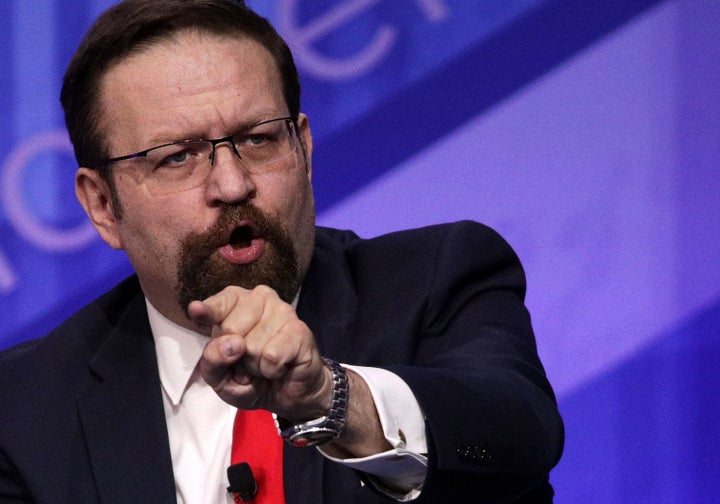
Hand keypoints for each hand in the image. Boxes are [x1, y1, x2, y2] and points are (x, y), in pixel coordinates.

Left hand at [189, 285, 331, 422]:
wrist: (288, 396)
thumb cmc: (251, 380)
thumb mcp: (219, 377)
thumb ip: (213, 359)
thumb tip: (232, 344)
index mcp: (235, 303)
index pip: (218, 303)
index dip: (207, 311)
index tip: (196, 311)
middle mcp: (259, 299)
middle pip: (230, 329)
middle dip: (236, 356)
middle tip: (248, 362)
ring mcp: (282, 310)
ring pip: (252, 346)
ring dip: (256, 366)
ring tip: (266, 365)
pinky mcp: (299, 329)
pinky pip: (272, 355)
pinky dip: (272, 370)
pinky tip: (281, 366)